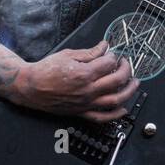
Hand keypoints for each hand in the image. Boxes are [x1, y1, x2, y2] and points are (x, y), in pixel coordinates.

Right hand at [12, 40, 136, 122]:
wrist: (30, 87)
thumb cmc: (46, 70)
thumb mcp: (68, 55)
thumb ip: (89, 52)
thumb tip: (104, 47)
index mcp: (84, 73)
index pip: (109, 63)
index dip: (114, 56)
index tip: (113, 54)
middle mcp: (87, 90)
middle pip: (117, 80)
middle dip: (126, 69)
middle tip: (126, 64)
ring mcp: (86, 103)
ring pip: (115, 100)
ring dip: (129, 91)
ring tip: (134, 84)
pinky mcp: (81, 112)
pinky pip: (102, 117)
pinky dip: (115, 115)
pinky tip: (123, 109)